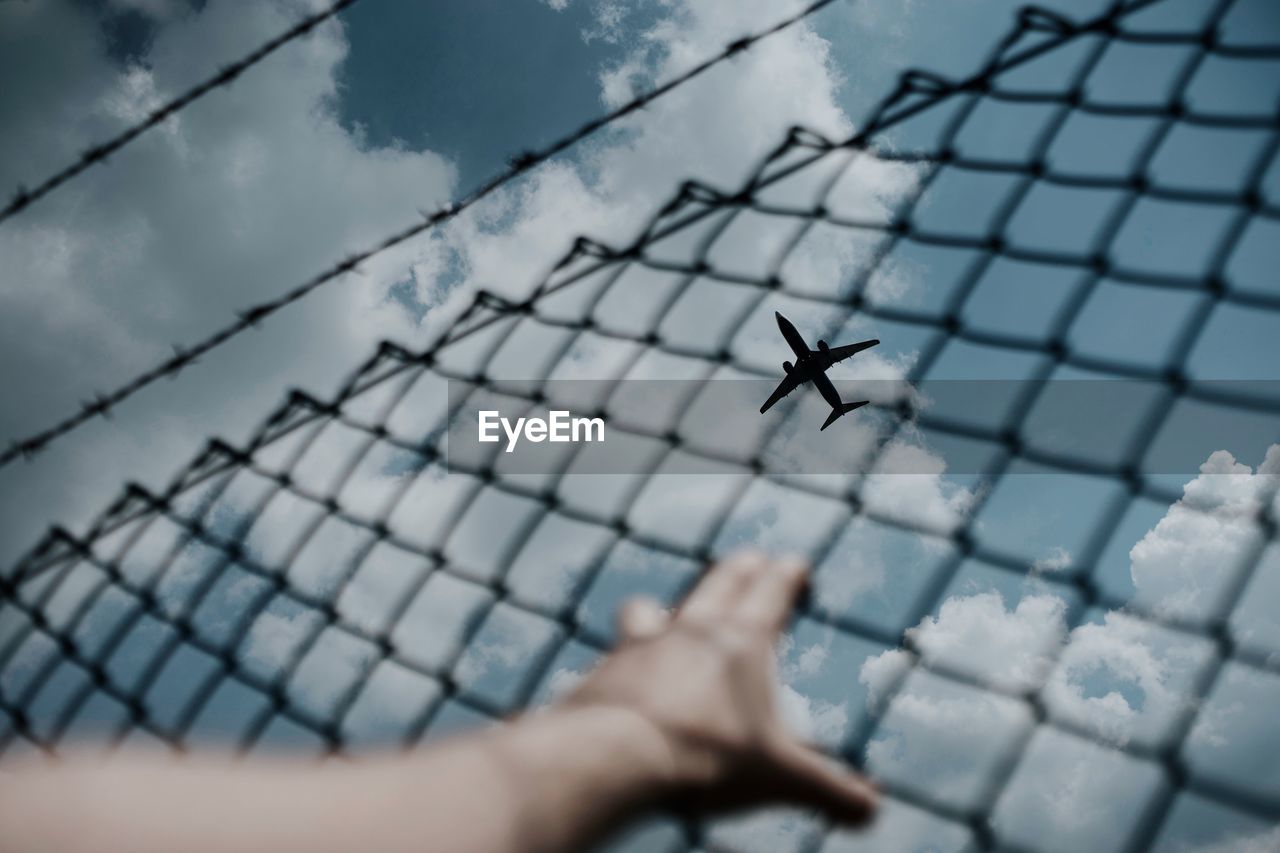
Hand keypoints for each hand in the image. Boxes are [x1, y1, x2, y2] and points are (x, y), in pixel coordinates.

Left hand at [561, 551, 875, 823]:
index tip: (794, 564)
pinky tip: (625, 670)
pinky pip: (615, 651)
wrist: (615, 755)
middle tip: (752, 562)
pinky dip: (625, 656)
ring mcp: (642, 644)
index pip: (771, 590)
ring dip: (666, 607)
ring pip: (654, 606)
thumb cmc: (705, 756)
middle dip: (741, 570)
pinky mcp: (604, 670)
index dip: (787, 574)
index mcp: (742, 641)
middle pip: (720, 581)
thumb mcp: (779, 777)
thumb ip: (830, 790)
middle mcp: (692, 629)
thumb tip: (873, 809)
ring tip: (669, 612)